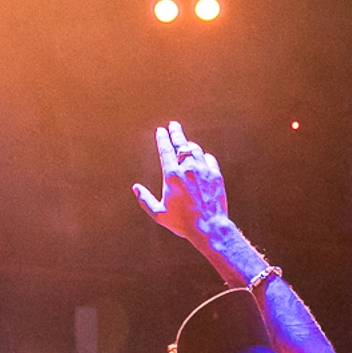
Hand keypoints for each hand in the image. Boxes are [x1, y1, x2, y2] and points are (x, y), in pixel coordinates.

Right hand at [131, 122, 230, 244]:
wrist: (209, 227)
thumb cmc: (183, 222)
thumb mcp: (159, 214)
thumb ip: (146, 200)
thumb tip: (136, 188)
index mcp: (172, 175)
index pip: (165, 150)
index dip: (162, 138)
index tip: (161, 131)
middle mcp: (188, 168)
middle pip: (181, 144)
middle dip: (176, 132)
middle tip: (174, 125)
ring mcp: (203, 170)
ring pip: (196, 150)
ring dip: (189, 146)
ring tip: (186, 144)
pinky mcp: (216, 175)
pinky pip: (209, 159)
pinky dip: (204, 157)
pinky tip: (202, 158)